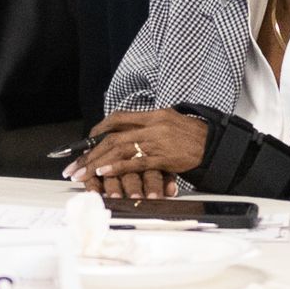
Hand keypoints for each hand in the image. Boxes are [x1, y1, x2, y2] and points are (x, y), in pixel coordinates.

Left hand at [65, 109, 209, 198]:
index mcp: (153, 115)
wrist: (215, 144)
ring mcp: (157, 141)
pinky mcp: (164, 158)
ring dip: (96, 162)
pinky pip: (135, 162)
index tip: (83, 143)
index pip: (118, 118)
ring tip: (81, 173)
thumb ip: (147, 126)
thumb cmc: (192, 136)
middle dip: (89, 153)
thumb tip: (126, 133)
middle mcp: (152, 126)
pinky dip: (117, 167)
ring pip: (119, 150)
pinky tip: (103, 172)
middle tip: (73, 165)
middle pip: (113, 137)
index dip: (98, 130)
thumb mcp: (169, 122)